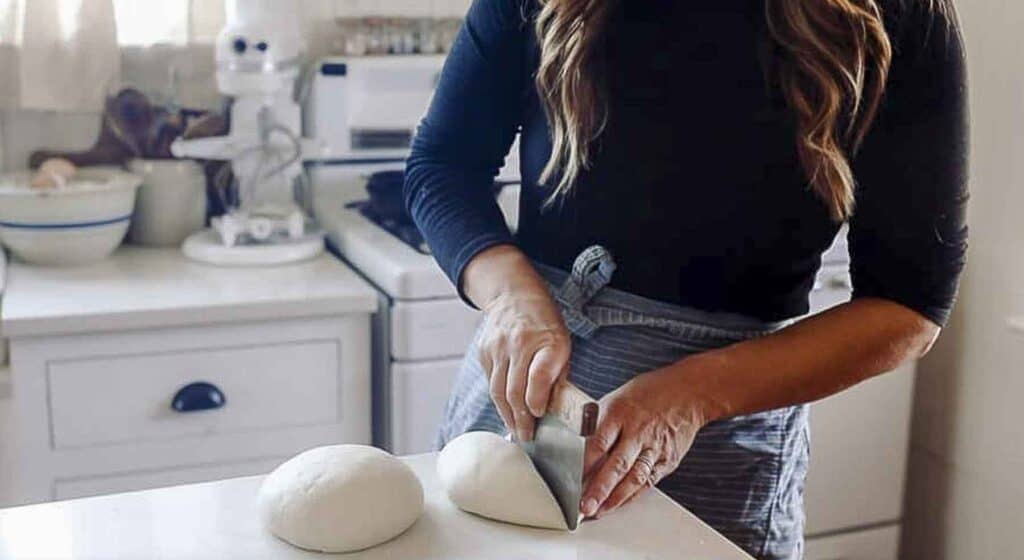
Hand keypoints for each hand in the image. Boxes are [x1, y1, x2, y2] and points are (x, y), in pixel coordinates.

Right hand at [464, 246, 570, 441]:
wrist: (514, 295)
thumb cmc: (545, 324)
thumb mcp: (562, 343)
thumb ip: (557, 374)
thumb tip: (553, 409)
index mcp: (548, 341)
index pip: (539, 375)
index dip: (537, 400)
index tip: (539, 416)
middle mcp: (520, 344)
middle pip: (515, 390)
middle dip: (521, 419)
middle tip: (526, 437)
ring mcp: (498, 347)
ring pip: (498, 391)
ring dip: (507, 415)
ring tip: (516, 431)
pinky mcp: (484, 352)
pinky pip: (490, 383)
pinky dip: (499, 400)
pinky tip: (506, 410)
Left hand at [580, 368, 706, 518]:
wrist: (689, 393)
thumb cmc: (649, 392)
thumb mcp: (617, 396)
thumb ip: (599, 420)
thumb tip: (576, 440)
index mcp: (620, 412)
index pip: (599, 442)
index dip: (584, 464)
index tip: (570, 480)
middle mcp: (638, 432)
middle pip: (617, 465)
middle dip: (599, 489)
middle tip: (583, 507)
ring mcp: (655, 447)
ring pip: (634, 478)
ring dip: (615, 498)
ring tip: (598, 512)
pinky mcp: (668, 459)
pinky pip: (648, 481)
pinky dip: (632, 495)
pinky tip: (619, 504)